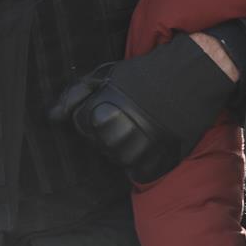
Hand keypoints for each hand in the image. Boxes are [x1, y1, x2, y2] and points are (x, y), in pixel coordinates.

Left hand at [55, 34, 242, 181]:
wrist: (194, 76)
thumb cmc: (147, 74)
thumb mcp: (106, 76)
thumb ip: (74, 96)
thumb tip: (51, 118)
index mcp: (100, 116)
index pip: (81, 126)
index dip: (95, 111)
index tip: (115, 101)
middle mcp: (119, 138)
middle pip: (99, 144)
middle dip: (109, 130)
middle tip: (132, 112)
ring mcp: (139, 154)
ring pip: (118, 159)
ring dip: (126, 145)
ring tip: (143, 124)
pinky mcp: (158, 164)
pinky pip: (138, 171)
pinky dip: (143, 158)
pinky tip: (153, 138)